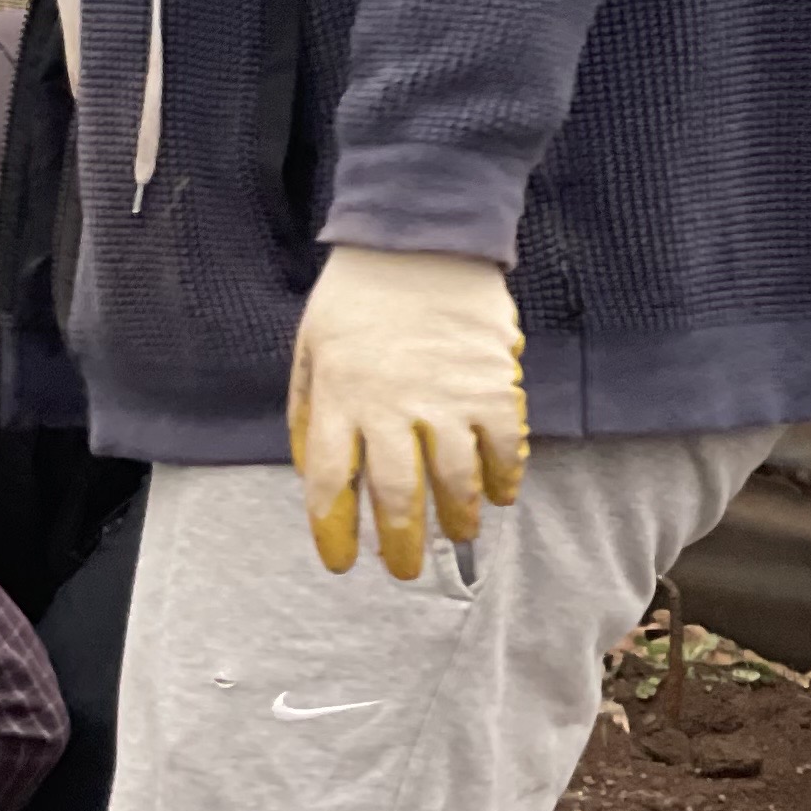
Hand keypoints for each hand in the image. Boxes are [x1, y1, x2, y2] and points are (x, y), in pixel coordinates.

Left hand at [289, 245, 525, 580]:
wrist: (420, 239)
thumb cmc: (355, 298)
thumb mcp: (308, 351)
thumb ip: (306, 414)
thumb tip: (313, 476)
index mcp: (337, 399)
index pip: (329, 484)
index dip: (334, 532)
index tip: (341, 562)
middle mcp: (389, 407)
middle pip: (395, 496)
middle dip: (401, 543)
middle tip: (406, 570)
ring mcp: (446, 397)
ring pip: (455, 481)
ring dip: (457, 519)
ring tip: (458, 536)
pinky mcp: (494, 384)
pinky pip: (504, 448)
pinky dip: (504, 479)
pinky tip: (499, 495)